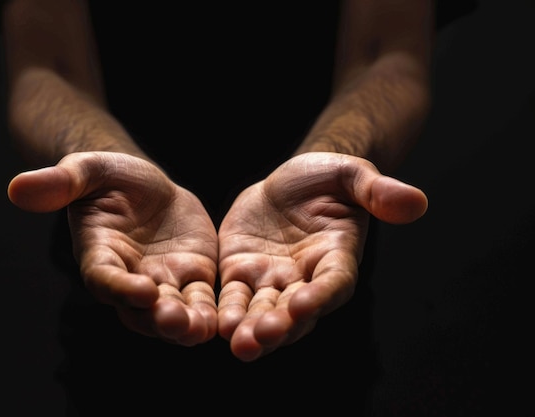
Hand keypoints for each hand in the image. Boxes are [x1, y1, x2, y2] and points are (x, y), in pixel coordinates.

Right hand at [8, 152, 218, 345]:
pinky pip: (201, 298)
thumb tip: (16, 188)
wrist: (144, 185)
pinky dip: (211, 309)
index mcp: (99, 256)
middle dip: (156, 317)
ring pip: (172, 311)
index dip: (120, 287)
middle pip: (139, 308)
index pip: (105, 278)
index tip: (140, 289)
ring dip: (186, 323)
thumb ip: (60, 182)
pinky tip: (225, 319)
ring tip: (201, 329)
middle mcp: (129, 278)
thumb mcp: (88, 170)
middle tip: (175, 321)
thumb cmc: (109, 177)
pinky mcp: (192, 275)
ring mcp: (162, 280)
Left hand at [217, 152, 427, 360]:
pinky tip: (216, 323)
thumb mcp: (352, 174)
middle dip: (281, 325)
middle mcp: (306, 279)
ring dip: (251, 328)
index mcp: (337, 259)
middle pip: (296, 311)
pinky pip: (234, 296)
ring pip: (263, 311)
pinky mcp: (242, 273)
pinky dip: (227, 310)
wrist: (290, 181)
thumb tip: (417, 201)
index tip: (305, 304)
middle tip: (262, 337)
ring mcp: (273, 279)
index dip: (321, 295)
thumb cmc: (328, 178)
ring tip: (238, 342)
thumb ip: (378, 190)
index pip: (333, 283)